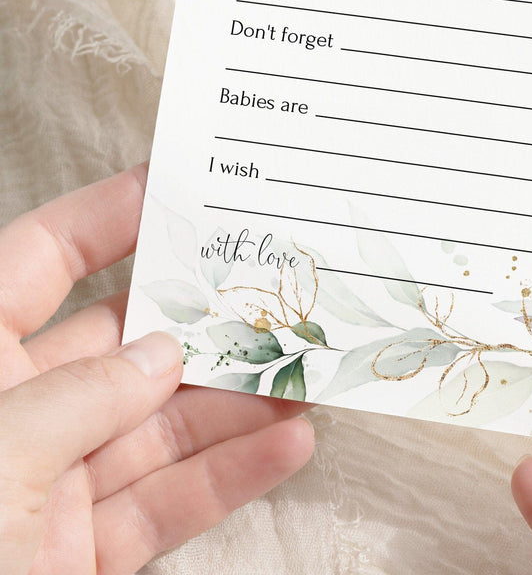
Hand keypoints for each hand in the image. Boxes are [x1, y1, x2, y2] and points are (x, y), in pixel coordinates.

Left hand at [0, 166, 314, 574]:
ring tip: (305, 377)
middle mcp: (12, 413)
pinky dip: (229, 478)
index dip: (107, 216)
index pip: (39, 260)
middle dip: (202, 324)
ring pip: (158, 426)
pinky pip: (165, 504)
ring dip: (237, 405)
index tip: (181, 189)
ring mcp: (47, 486)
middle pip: (121, 346)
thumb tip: (159, 359)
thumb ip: (80, 398)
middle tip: (275, 296)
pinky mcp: (78, 553)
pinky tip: (286, 448)